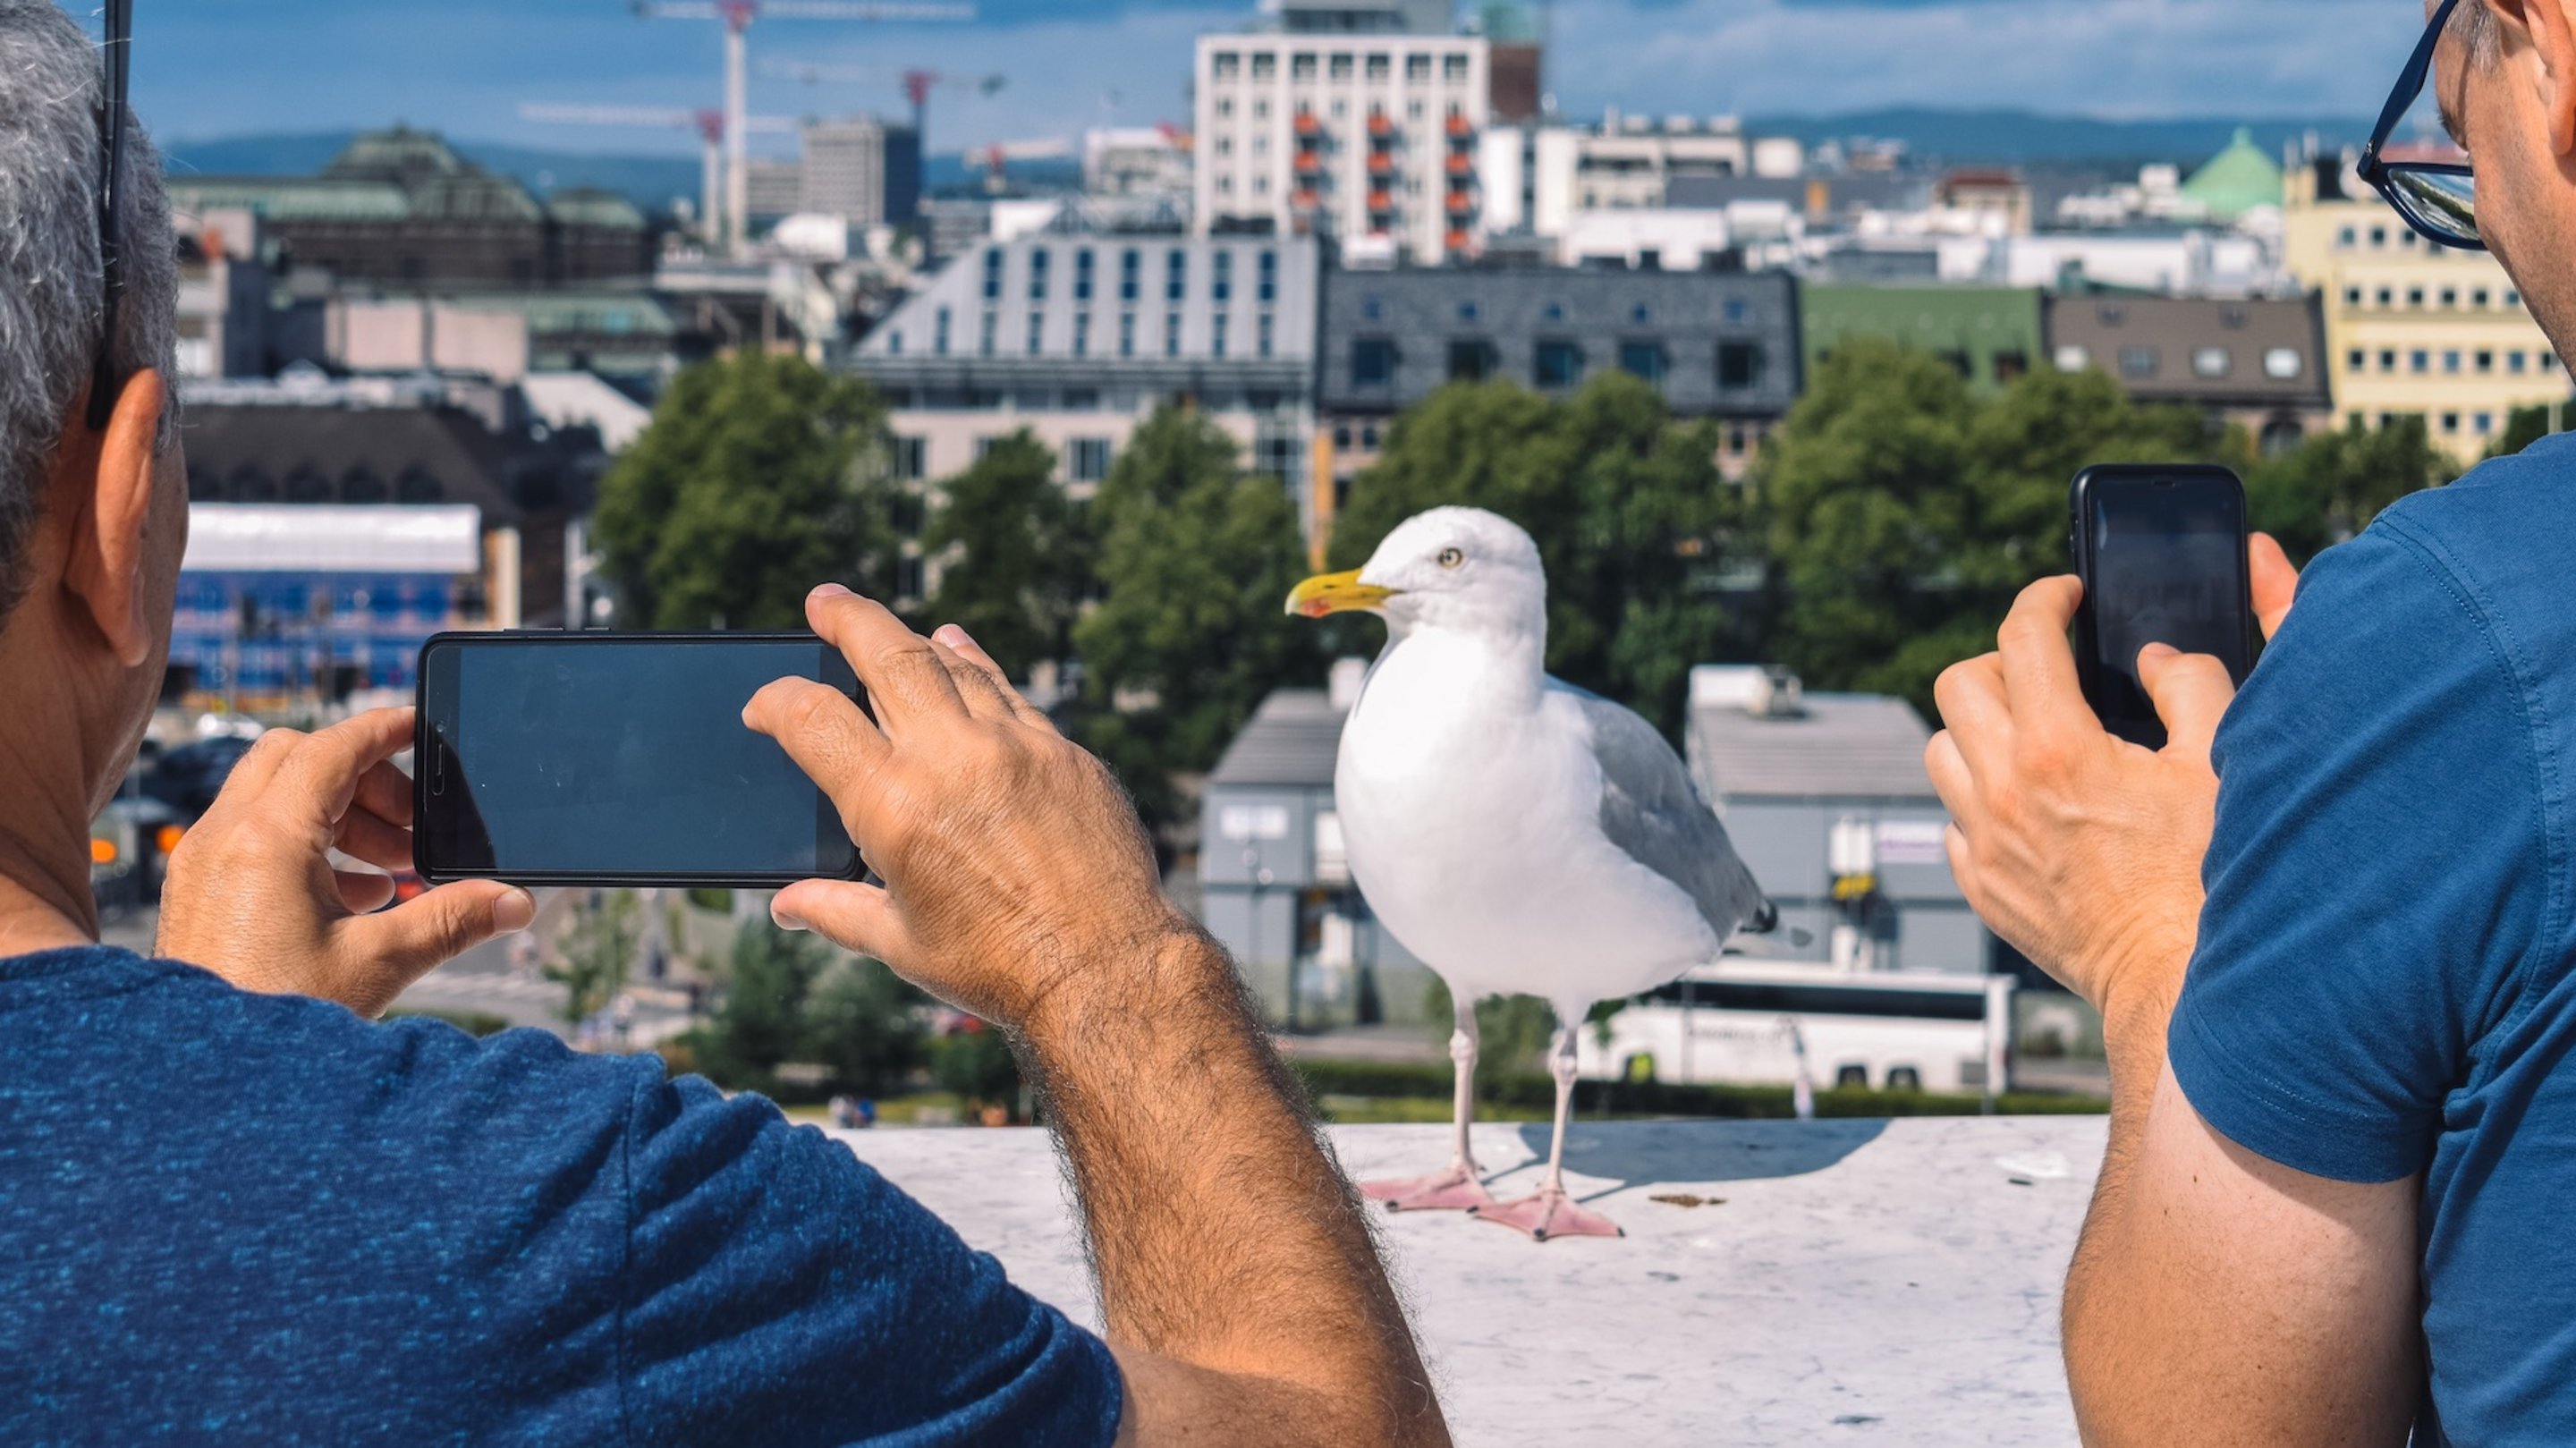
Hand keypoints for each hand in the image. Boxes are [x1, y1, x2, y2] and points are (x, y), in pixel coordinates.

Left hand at [157, 709, 534, 1015]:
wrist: (206, 1081)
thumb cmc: (279, 1019)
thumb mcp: (379, 963)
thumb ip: (452, 919)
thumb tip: (515, 902)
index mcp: (266, 839)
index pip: (331, 749)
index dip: (382, 730)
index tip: (419, 726)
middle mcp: (223, 839)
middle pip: (295, 760)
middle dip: (363, 778)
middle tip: (411, 822)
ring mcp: (202, 865)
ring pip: (271, 796)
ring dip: (337, 812)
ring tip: (391, 867)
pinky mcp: (198, 894)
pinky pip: (253, 836)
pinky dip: (305, 842)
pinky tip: (352, 896)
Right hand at [743, 586, 1187, 1035]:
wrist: (1105, 970)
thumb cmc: (999, 967)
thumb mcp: (901, 944)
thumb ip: (837, 911)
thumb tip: (788, 905)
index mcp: (893, 807)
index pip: (812, 719)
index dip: (776, 702)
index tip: (765, 706)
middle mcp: (951, 760)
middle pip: (886, 655)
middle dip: (847, 619)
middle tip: (824, 601)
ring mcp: (1016, 747)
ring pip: (955, 665)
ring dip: (915, 641)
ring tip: (890, 632)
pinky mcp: (1066, 753)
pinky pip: (1012, 694)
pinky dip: (978, 668)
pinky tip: (963, 653)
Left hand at [1925, 536, 2297, 1018]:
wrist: (2178, 983)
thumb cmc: (2207, 882)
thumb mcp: (2219, 765)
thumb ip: (2191, 689)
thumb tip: (2158, 659)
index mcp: (2058, 750)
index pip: (2022, 635)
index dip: (2044, 599)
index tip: (2064, 597)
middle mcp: (2004, 792)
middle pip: (1958, 684)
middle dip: (2000, 661)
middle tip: (2045, 670)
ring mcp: (1983, 843)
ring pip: (1941, 751)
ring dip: (1978, 730)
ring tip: (2031, 737)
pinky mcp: (1981, 886)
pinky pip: (1951, 819)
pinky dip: (1979, 798)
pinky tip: (2029, 806)